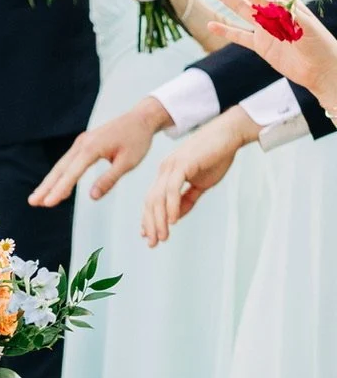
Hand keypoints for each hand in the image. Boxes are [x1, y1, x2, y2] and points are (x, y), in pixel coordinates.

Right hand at [29, 98, 170, 206]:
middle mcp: (82, 144)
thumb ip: (109, 179)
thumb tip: (92, 197)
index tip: (48, 203)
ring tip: (37, 198)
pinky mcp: (83, 144)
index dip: (59, 189)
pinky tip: (54, 185)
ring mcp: (81, 142)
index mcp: (92, 148)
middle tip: (32, 202)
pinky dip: (59, 175)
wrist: (141, 118)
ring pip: (61, 165)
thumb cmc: (137, 140)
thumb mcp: (128, 162)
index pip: (72, 173)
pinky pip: (67, 161)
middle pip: (60, 169)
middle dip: (46, 186)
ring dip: (49, 182)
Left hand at [140, 110, 254, 247]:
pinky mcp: (183, 163)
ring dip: (159, 220)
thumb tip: (175, 218)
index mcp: (167, 174)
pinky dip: (171, 206)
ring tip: (162, 237)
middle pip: (151, 201)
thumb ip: (187, 199)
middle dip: (150, 224)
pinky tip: (172, 220)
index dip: (148, 219)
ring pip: (158, 197)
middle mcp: (165, 170)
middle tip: (152, 243)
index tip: (147, 236)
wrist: (229, 134)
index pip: (152, 199)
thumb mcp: (201, 183)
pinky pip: (172, 188)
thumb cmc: (216, 156)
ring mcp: (171, 166)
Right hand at [201, 0, 336, 118]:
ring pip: (239, 10)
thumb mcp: (307, 25)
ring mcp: (265, 29)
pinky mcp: (261, 46)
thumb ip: (286, 12)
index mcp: (284, 3)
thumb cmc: (320, 44)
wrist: (321, 70)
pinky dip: (225, 31)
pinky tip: (211, 25)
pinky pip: (239, 36)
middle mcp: (272, 12)